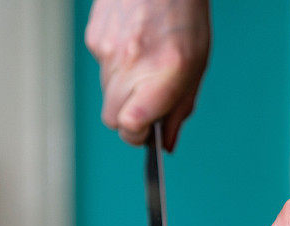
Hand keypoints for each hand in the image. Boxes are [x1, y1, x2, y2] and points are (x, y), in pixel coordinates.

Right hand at [85, 0, 209, 149]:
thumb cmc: (183, 16)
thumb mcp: (196, 65)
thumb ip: (180, 108)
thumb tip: (167, 144)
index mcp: (163, 72)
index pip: (130, 125)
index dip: (137, 135)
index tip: (147, 133)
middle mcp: (131, 63)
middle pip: (113, 119)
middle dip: (129, 119)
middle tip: (147, 106)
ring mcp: (107, 50)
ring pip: (107, 94)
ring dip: (123, 90)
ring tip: (144, 63)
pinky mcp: (94, 38)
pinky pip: (101, 68)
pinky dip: (115, 65)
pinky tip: (132, 44)